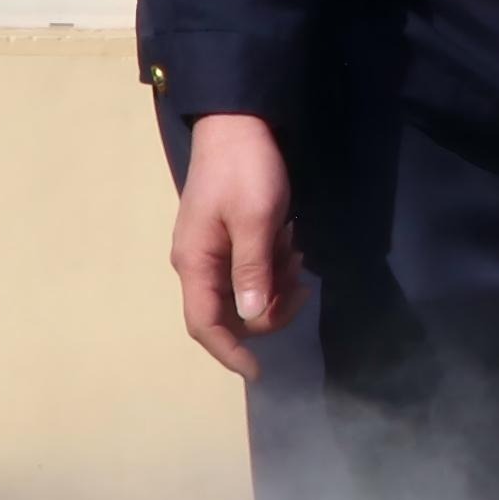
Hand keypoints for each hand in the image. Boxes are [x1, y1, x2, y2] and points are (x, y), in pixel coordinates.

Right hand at [171, 111, 297, 381]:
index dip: (229, 353)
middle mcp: (197, 264)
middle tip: (302, 284)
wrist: (239, 126)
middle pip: (231, 314)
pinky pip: (253, 271)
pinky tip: (291, 242)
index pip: (205, 325)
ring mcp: (212, 253)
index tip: (258, 372)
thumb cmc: (246, 171)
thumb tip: (249, 318)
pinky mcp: (230, 240)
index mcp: (195, 264)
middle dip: (270, 309)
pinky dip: (275, 266)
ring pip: (248, 293)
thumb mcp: (257, 220)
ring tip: (296, 249)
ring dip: (277, 283)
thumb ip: (253, 270)